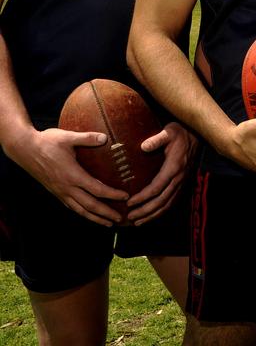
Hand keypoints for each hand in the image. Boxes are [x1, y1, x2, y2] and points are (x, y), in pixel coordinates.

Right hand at [4, 127, 127, 225]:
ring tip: (108, 223)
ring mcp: (60, 191)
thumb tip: (105, 137)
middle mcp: (67, 187)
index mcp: (73, 175)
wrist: (24, 149)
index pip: (97, 189)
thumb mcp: (67, 137)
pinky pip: (71, 207)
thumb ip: (87, 138)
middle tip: (121, 219)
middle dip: (106, 214)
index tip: (126, 197)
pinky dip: (83, 213)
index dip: (112, 195)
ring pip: (80, 210)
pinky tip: (89, 215)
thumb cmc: (46, 142)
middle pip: (90, 205)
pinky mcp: (55, 192)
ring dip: (95, 218)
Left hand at [126, 122, 197, 225]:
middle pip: (162, 201)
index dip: (143, 197)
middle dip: (145, 211)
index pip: (157, 187)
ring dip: (153, 215)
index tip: (129, 203)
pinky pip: (172, 201)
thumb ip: (157, 139)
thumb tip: (143, 146)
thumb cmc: (180, 132)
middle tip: (130, 218)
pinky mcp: (182, 183)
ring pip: (167, 204)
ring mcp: (181, 182)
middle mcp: (179, 178)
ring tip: (138, 222)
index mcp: (174, 167)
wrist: (196, 135)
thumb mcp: (169, 131)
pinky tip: (152, 215)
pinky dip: (161, 211)